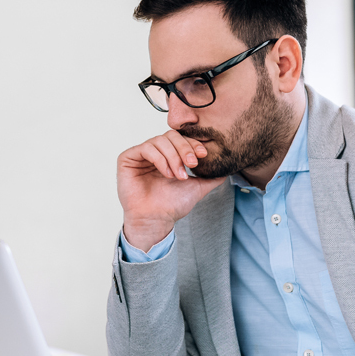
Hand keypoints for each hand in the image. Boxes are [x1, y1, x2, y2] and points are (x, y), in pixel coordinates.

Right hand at [117, 130, 224, 250]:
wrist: (156, 220)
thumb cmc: (172, 205)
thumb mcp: (197, 187)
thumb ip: (210, 177)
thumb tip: (227, 170)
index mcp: (168, 155)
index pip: (181, 139)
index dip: (192, 144)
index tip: (203, 155)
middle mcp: (154, 152)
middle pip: (171, 136)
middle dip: (184, 149)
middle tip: (192, 164)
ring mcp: (140, 154)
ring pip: (160, 141)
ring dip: (173, 157)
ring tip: (179, 176)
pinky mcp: (127, 158)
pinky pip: (146, 148)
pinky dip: (160, 159)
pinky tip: (167, 174)